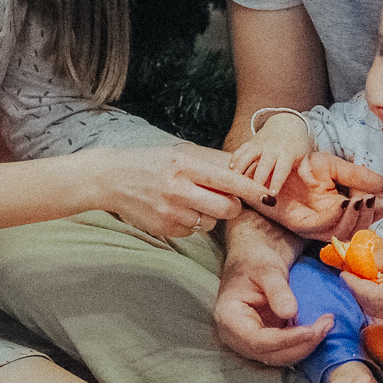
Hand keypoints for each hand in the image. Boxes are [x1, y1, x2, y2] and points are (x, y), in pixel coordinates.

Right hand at [99, 142, 272, 238]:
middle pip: (227, 208)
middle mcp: (179, 189)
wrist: (111, 179)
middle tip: (223, 198)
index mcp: (185, 164)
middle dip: (232, 206)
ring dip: (209, 214)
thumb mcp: (181, 152)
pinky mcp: (165, 229)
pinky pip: (194, 230)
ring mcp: (171, 212)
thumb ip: (212, 161)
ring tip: (190, 200)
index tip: (270, 197)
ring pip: (211, 221)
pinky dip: (192, 222)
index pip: (229, 180)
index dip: (253, 190)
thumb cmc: (152, 162)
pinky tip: (176, 209)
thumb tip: (245, 168)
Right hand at [212, 237, 330, 365]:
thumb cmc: (256, 259)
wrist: (255, 258)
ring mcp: (252, 341)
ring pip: (281, 356)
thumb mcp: (267, 269)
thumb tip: (290, 313)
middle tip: (326, 324)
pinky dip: (305, 343)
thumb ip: (277, 290)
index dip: (285, 340)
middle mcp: (237, 336)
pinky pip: (287, 349)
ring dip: (306, 346)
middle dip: (301, 345)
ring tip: (327, 324)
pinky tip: (321, 327)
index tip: (311, 331)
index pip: (257, 341)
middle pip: (270, 354)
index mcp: (229, 319)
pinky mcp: (268, 341)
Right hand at [229, 116, 310, 196]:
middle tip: (251, 191)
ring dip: (241, 166)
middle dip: (258, 177)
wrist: (286, 124)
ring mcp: (260, 144)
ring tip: (235, 179)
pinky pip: (241, 149)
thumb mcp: (304, 156)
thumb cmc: (297, 145)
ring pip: (248, 154)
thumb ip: (307, 171)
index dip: (277, 181)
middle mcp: (272, 148)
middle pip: (263, 163)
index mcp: (286, 153)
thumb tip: (315, 184)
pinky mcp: (250, 142)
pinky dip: (235, 158)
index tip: (272, 193)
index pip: (282, 169)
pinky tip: (230, 169)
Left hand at [269, 151, 382, 239]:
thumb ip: (357, 176)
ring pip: (341, 232)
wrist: (273, 161)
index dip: (376, 214)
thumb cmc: (302, 164)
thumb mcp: (334, 166)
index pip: (363, 219)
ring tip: (362, 200)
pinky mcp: (298, 224)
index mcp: (338, 210)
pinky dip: (336, 216)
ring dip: (355, 218)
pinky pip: (321, 226)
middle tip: (373, 200)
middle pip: (354, 230)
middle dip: (367, 217)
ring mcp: (312, 225)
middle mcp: (327, 221)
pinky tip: (345, 203)